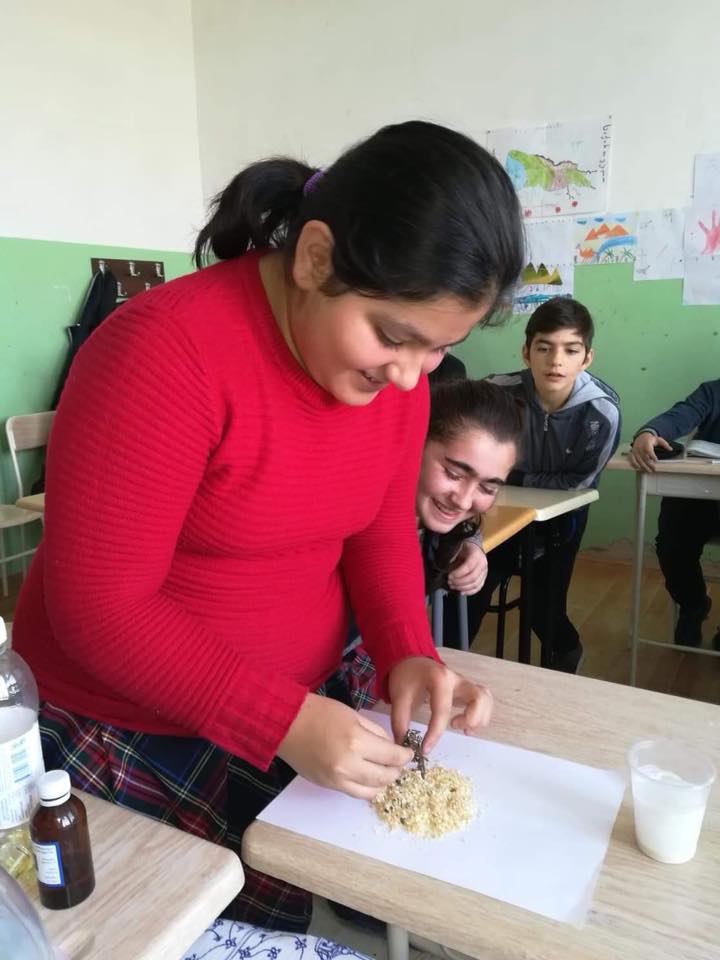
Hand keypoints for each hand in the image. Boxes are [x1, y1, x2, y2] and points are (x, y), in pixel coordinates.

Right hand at [276, 693, 412, 798]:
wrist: (287, 724)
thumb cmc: (321, 713)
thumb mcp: (354, 715)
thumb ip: (376, 733)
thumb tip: (392, 748)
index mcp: (357, 742)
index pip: (391, 756)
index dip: (404, 756)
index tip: (408, 753)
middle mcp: (348, 765)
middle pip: (385, 777)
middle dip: (397, 770)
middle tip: (399, 763)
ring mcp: (337, 780)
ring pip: (372, 791)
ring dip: (383, 783)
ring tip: (384, 771)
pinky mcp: (328, 786)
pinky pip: (355, 794)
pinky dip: (367, 788)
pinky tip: (368, 777)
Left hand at [387, 657, 493, 754]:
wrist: (410, 661)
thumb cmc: (406, 677)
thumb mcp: (398, 696)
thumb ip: (400, 721)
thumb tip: (404, 747)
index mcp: (439, 679)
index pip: (442, 709)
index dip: (435, 733)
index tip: (425, 750)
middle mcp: (456, 679)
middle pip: (479, 697)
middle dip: (471, 718)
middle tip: (454, 726)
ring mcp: (464, 683)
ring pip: (485, 699)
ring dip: (478, 718)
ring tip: (460, 727)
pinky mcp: (467, 690)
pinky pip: (484, 701)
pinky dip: (480, 715)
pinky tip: (465, 725)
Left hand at [447, 541, 487, 594]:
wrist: (473, 548)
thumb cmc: (463, 549)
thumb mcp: (458, 550)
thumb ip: (453, 560)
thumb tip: (446, 571)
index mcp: (476, 555)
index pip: (468, 567)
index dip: (458, 573)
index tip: (449, 576)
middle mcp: (483, 564)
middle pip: (472, 577)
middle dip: (459, 582)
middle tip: (449, 582)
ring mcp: (484, 572)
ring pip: (475, 584)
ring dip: (462, 587)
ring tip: (453, 586)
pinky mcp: (483, 578)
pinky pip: (478, 588)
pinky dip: (469, 592)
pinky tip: (461, 592)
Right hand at [629, 432, 671, 471]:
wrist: (641, 436)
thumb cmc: (651, 439)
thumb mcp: (659, 440)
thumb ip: (665, 444)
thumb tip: (671, 449)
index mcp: (646, 443)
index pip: (648, 450)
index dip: (652, 456)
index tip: (656, 461)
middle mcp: (639, 447)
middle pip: (644, 457)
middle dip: (649, 464)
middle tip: (654, 469)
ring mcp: (635, 450)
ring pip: (638, 460)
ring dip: (643, 466)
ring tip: (649, 471)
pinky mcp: (632, 453)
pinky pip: (632, 460)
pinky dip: (635, 465)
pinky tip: (639, 468)